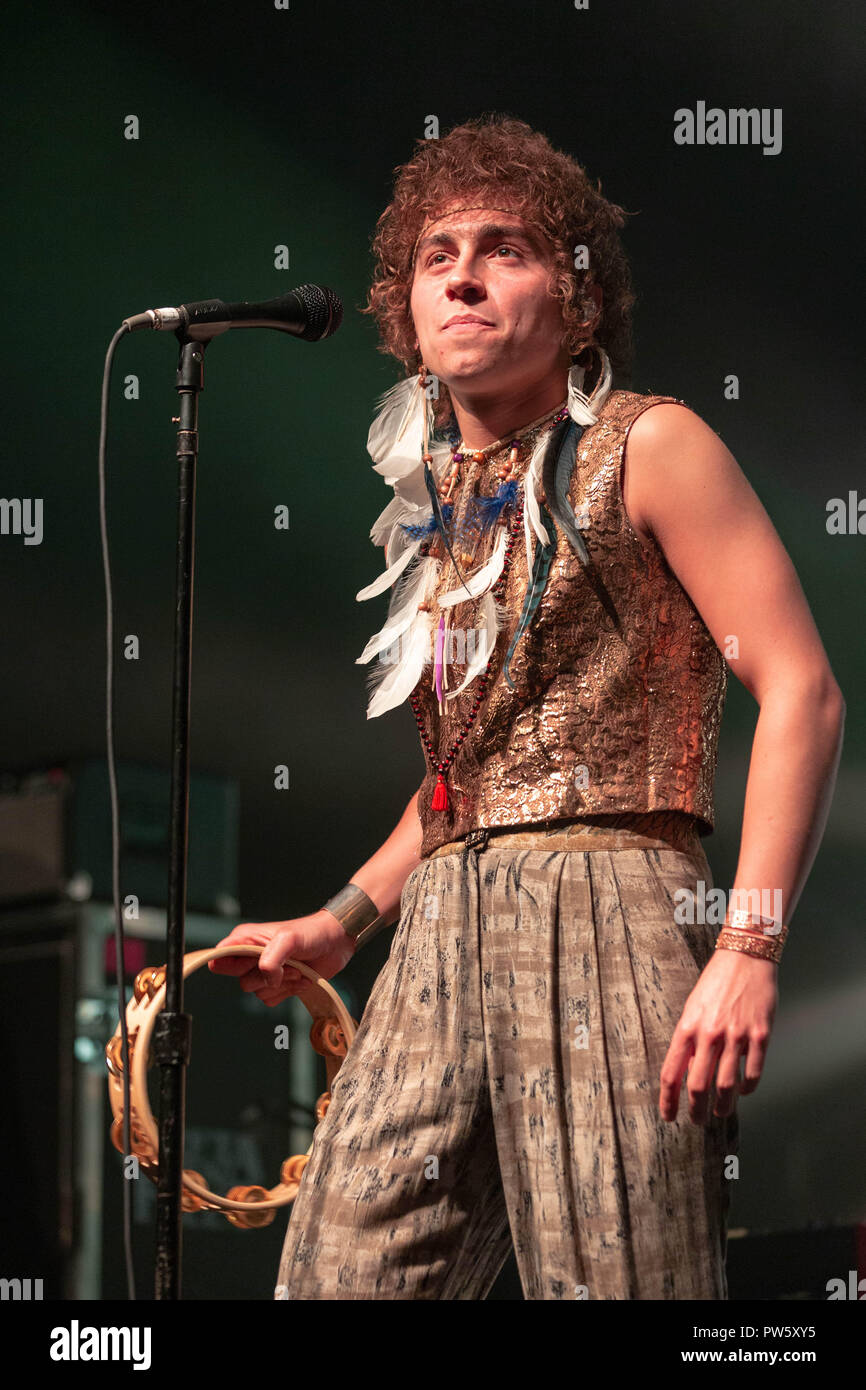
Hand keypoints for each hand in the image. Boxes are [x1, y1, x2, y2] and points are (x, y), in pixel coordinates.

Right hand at [208, 910, 356, 1006]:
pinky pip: (272, 1000)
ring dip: (283, 985)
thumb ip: (271, 957)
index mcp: (245, 939)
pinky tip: (302, 978)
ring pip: (258, 992)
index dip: (229, 966)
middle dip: (268, 978)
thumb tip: (265, 975)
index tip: (252, 965)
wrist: (336, 943)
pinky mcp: (277, 984)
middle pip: (241, 981)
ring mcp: (264, 971)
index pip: (219, 957)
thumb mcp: (289, 939)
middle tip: (289, 965)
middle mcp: (250, 956)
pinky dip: (289, 992)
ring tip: (298, 969)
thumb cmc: (312, 933)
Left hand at [659, 947, 777, 1123]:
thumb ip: (690, 1039)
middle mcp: (710, 1034)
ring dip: (723, 1106)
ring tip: (721, 1112)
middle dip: (697, 1111)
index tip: (669, 1116)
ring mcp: (737, 1036)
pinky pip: (753, 1072)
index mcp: (688, 1027)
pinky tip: (744, 1091)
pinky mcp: (760, 1035)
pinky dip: (748, 1088)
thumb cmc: (716, 982)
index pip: (671, 1073)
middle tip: (698, 1121)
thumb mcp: (693, 1008)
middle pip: (699, 1086)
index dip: (668, 1100)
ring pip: (727, 1085)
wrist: (745, 957)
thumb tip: (688, 1072)